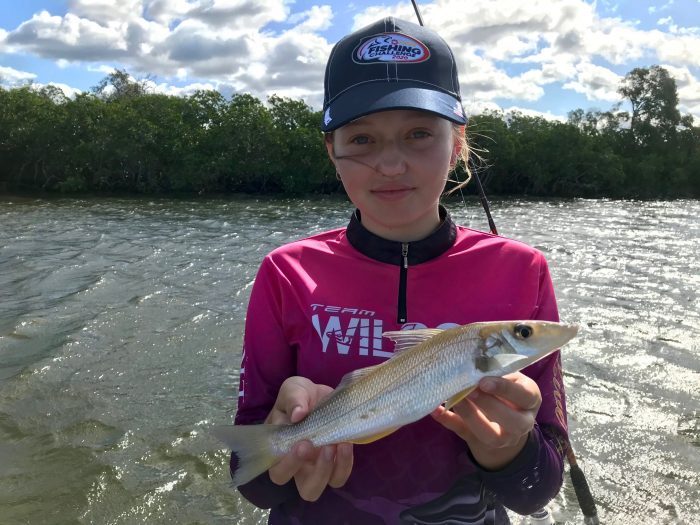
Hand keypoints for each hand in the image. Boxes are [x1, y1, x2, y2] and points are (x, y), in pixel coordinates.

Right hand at [265, 376, 353, 500]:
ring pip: (328, 486)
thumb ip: (293, 399)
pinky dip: (345, 462)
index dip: (288, 465)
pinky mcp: (338, 462)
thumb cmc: (300, 396)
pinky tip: (347, 443)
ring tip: (336, 443)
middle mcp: (300, 467)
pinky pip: (341, 474)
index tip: (300, 443)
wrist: (321, 394)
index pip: (278, 472)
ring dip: (332, 469)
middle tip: (318, 445)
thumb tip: (298, 414)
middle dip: (316, 473)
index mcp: (282, 451)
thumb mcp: (293, 389)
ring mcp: (320, 467)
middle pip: (307, 490)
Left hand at [431, 372, 540, 469]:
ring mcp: (502, 437)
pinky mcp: (479, 442)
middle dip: (488, 404)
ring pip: (489, 434)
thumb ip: (498, 370)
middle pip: (511, 420)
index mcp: (530, 401)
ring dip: (470, 415)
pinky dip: (448, 421)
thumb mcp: (510, 379)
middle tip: (470, 389)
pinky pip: (463, 433)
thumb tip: (475, 357)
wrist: (505, 424)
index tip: (484, 381)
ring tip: (455, 398)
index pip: (524, 395)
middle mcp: (521, 423)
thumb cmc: (506, 391)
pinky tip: (435, 409)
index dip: (505, 389)